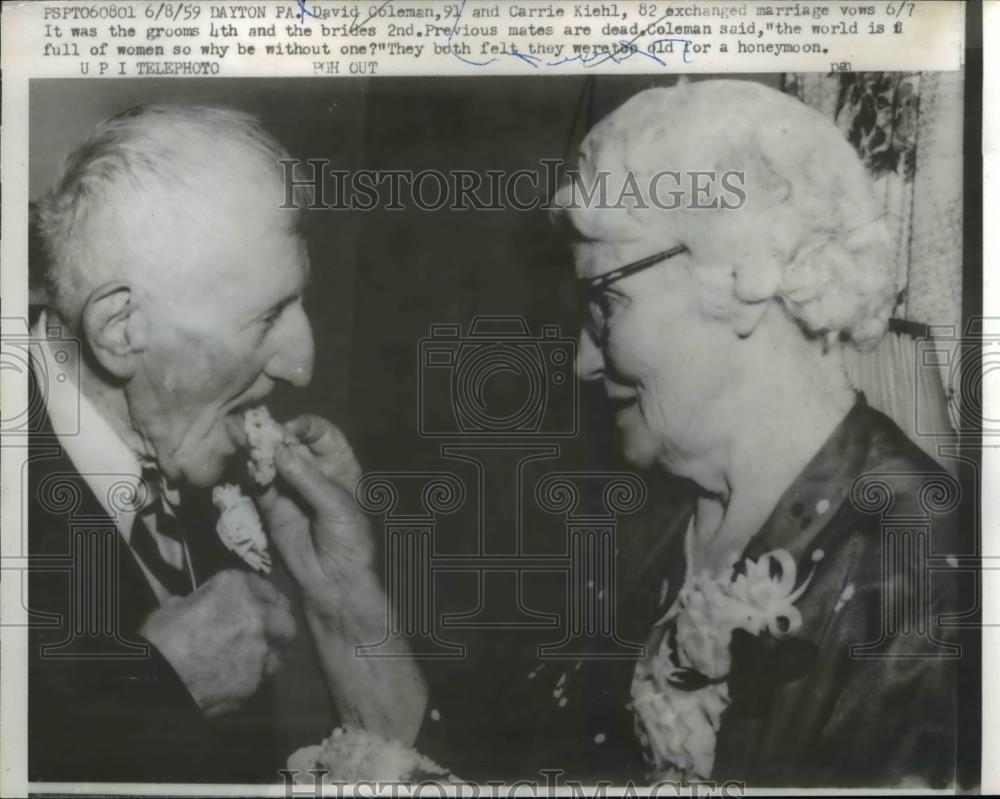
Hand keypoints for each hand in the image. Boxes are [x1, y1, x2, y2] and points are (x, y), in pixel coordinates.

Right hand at [139, 570, 296, 717]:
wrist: (156, 680)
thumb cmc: (160, 637)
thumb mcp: (173, 607)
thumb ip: (192, 603)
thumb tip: (187, 606)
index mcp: (237, 587)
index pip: (266, 588)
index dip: (264, 598)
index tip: (261, 605)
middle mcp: (257, 614)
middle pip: (285, 620)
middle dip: (278, 627)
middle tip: (267, 633)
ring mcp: (260, 648)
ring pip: (279, 652)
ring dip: (269, 655)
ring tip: (253, 660)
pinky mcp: (255, 679)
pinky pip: (260, 677)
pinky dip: (251, 678)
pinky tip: (235, 680)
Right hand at [256, 416, 373, 601]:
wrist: (334, 580)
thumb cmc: (348, 538)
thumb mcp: (335, 505)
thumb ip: (306, 479)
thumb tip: (278, 451)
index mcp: (338, 465)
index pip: (321, 433)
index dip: (306, 426)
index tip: (291, 428)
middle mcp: (313, 471)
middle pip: (291, 443)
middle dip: (276, 435)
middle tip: (258, 430)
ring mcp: (291, 488)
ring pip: (272, 461)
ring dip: (260, 452)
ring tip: (249, 444)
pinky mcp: (272, 506)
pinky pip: (260, 484)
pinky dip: (253, 476)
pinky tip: (250, 469)